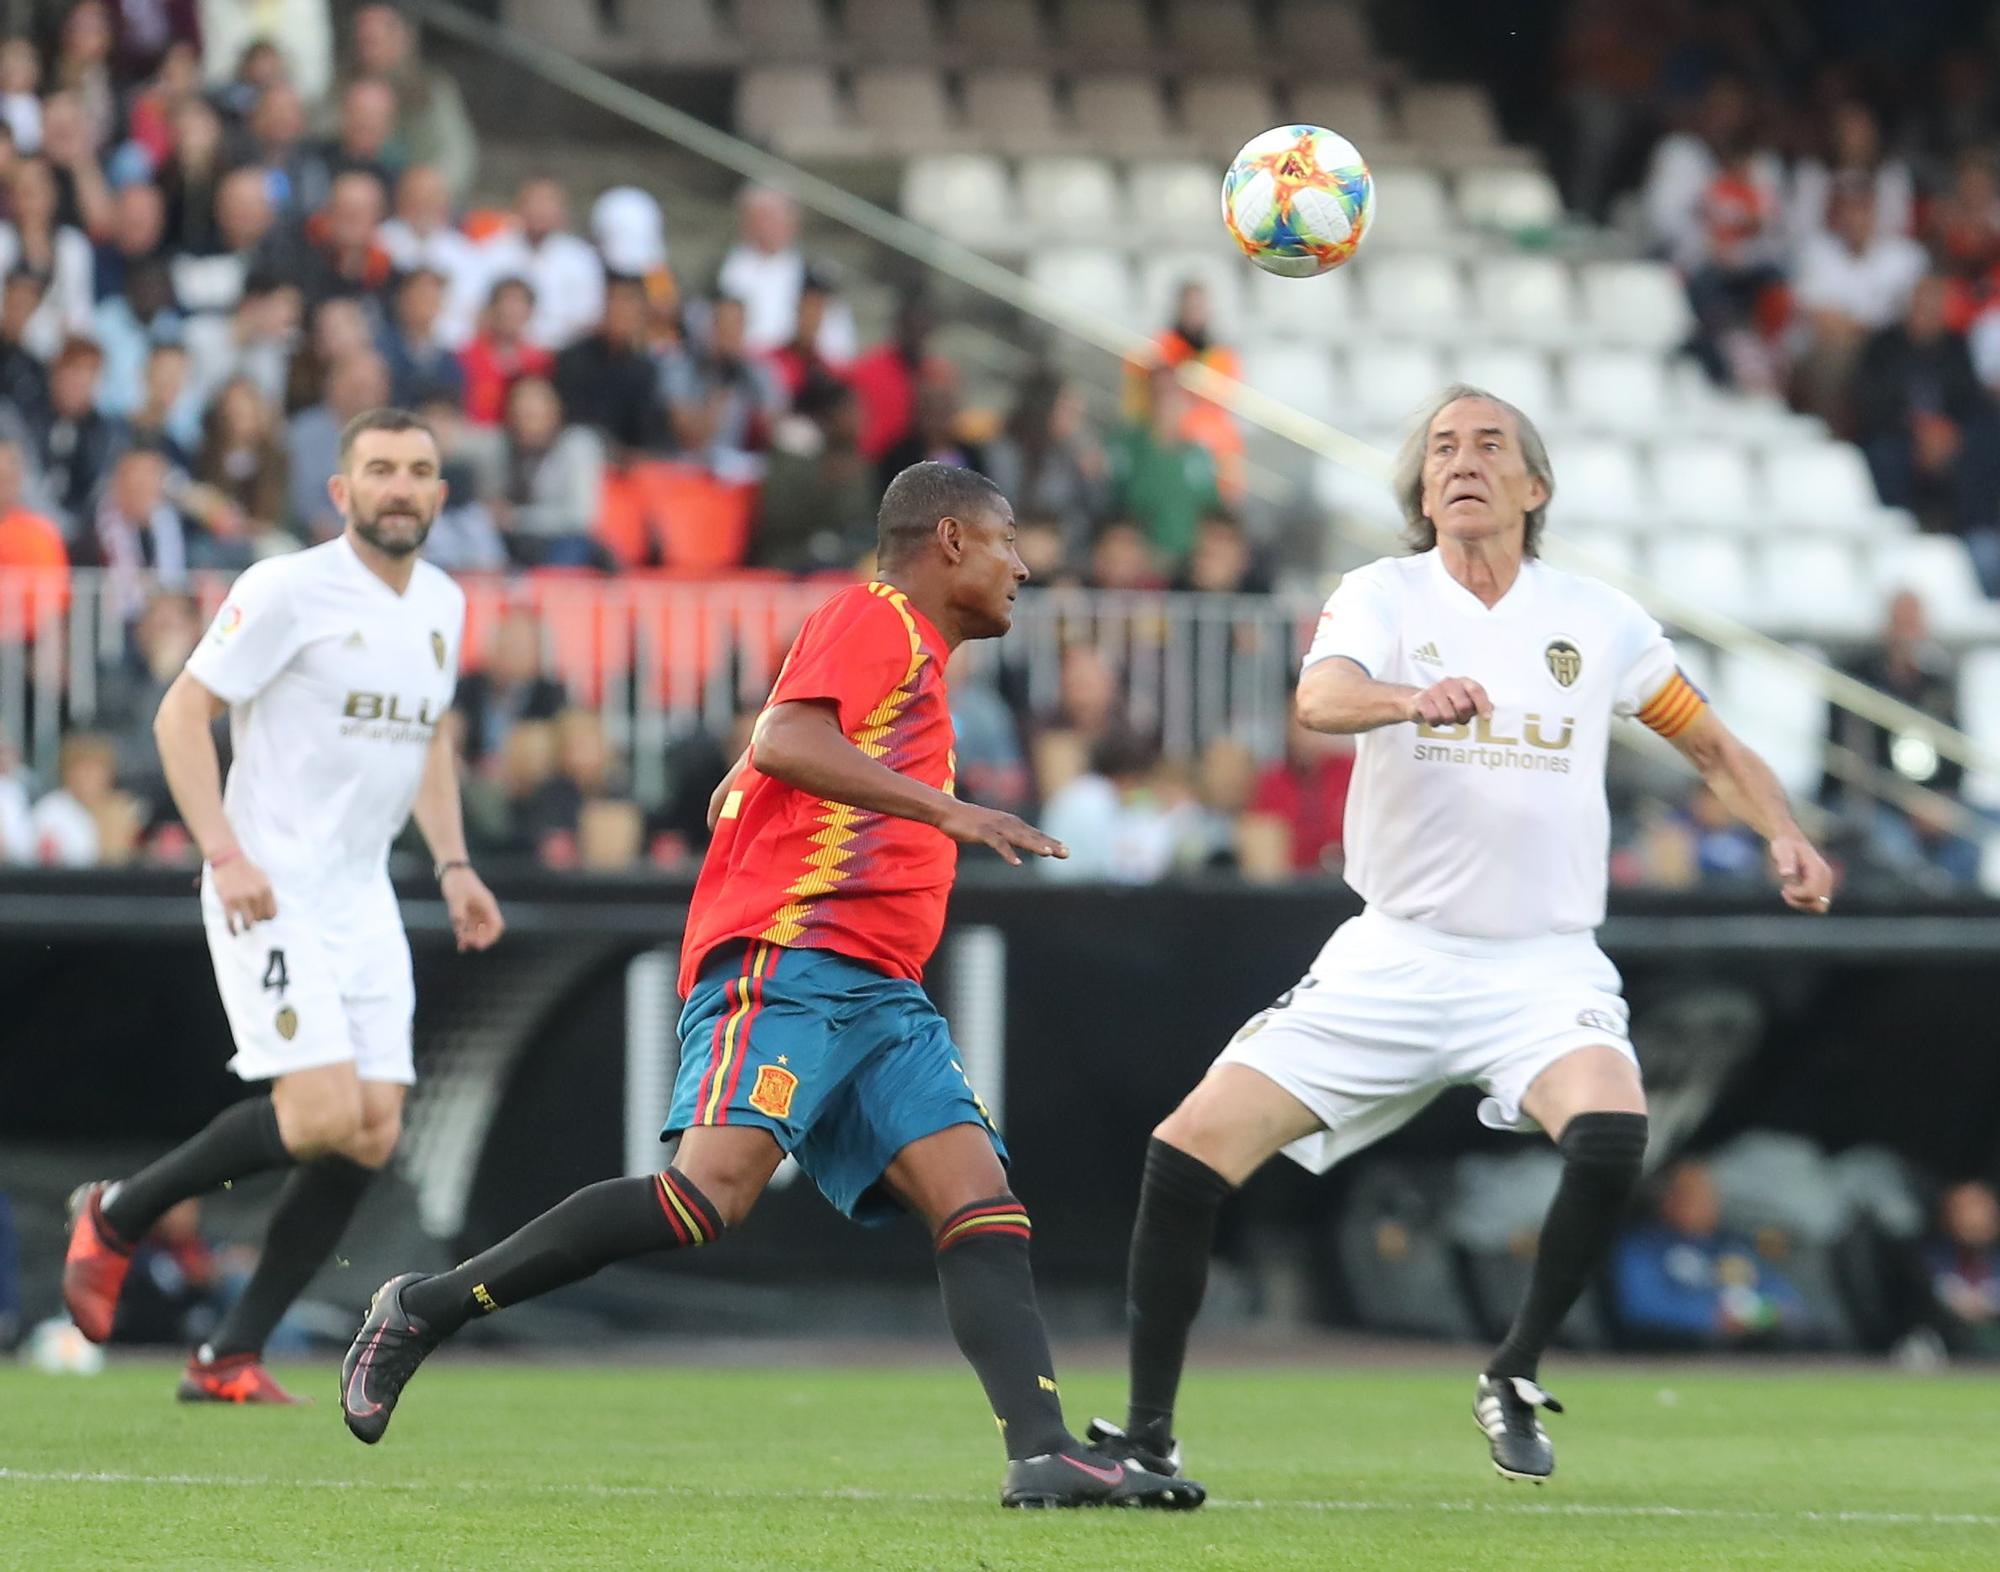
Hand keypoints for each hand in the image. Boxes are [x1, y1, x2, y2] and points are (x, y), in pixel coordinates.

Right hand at [211, 851, 276, 934]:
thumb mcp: (262, 878)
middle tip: (251, 919)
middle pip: (260, 918)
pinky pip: (232, 922)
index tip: (262, 918)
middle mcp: (256, 895)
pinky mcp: (228, 901)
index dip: (267, 918)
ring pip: (249, 923)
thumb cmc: (245, 869)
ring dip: (247, 927)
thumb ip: (266, 893)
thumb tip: (270, 911)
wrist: (228, 859)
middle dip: (256, 920)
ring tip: (244, 928)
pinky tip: (234, 933)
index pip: (272, 913)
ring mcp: (242, 899)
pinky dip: (233, 930)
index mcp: (266, 889)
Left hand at [442, 866, 504, 950]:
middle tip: (468, 944)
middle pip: (488, 929)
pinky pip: (470, 927)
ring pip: (479, 930)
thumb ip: (458, 911)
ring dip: (472, 939)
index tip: (479, 944)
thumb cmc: (457, 881)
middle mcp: (484, 909)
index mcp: (487, 905)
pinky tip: (460, 943)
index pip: (496, 925)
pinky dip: (466, 935)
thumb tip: (459, 924)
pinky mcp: (468, 911)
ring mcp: (476, 911)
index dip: (491, 936)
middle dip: (480, 939)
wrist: (452, 870)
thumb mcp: (456, 896)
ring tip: (462, 948)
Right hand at [935, 800, 1068, 866]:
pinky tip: (1016, 863)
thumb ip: (1004, 835)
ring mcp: (995, 827)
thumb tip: (1016, 844)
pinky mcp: (982, 832)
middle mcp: (1006, 823)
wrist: (947, 811)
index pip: (1034, 833)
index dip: (1050, 841)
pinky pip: (998, 844)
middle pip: (1032, 835)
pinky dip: (1007, 853)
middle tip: (1067, 853)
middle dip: (1050, 844)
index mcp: (1009, 823)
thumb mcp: (991, 828)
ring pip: (1019, 837)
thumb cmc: (969, 821)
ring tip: (1049, 853)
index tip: (1065, 849)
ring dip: (1034, 845)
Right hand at [1405, 676, 1492, 727]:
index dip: (1483, 704)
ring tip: (1444, 717)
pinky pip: (1433, 717)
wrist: (1417, 701)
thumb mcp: (1463, 701)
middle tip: (1458, 719)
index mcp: (1462, 682)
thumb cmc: (1445, 702)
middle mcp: (1449, 683)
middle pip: (1464, 706)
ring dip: (1447, 721)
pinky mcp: (1420, 700)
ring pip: (1448, 715)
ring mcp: (1433, 690)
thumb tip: (1492, 708)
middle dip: (1462, 717)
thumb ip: (1476, 704)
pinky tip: (1434, 719)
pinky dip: (1435, 723)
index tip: (1487, 718)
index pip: (1476, 690)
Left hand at [1769, 831, 1834, 913]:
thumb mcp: (1782, 850)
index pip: (1813, 894)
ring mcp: (1826, 883)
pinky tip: (1791, 892)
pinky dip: (1803, 903)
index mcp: (1819, 870)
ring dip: (1802, 904)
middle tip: (1785, 891)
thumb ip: (1785, 862)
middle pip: (1820, 905)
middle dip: (1801, 903)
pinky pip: (1816, 904)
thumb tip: (1786, 874)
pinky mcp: (1822, 887)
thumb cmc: (1785, 845)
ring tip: (1787, 892)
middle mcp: (1826, 878)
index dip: (1797, 895)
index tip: (1784, 887)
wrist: (1790, 841)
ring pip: (1819, 907)